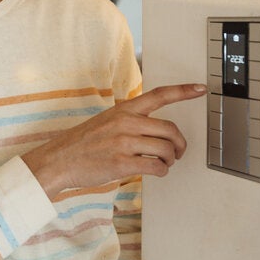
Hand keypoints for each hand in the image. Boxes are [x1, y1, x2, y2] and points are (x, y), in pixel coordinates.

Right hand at [21, 83, 205, 196]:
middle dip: (180, 144)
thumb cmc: (82, 143)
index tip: (201, 88)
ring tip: (163, 163)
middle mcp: (125, 122)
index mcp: (123, 109)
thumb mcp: (105, 121)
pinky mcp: (122, 163)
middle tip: (178, 152)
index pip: (159, 95)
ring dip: (170, 160)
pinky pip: (156, 166)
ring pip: (166, 149)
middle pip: (170, 129)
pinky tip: (155, 171)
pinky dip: (162, 171)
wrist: (59, 160)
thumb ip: (130, 121)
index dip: (183, 91)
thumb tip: (155, 131)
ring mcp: (124, 142)